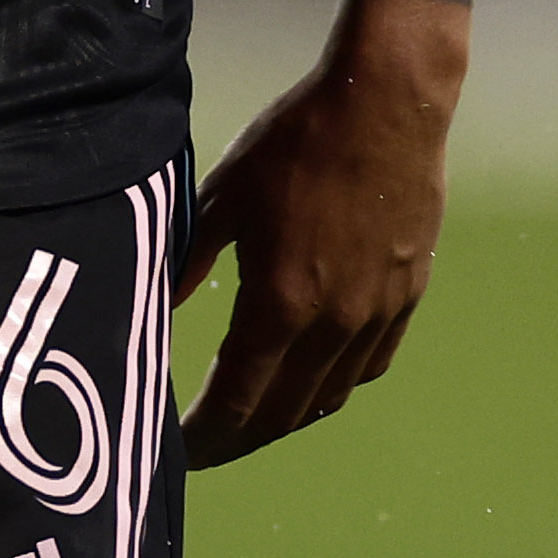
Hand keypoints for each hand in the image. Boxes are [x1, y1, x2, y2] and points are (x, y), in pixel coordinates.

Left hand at [177, 0, 465, 466]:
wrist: (388, 103)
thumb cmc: (295, 142)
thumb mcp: (222, 197)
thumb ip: (187, 262)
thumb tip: (149, 311)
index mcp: (280, 305)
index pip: (237, 402)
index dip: (205, 439)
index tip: (180, 454)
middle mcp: (333, 325)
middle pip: (284, 414)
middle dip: (241, 439)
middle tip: (209, 443)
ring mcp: (378, 315)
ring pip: (331, 397)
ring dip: (289, 417)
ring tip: (256, 415)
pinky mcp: (408, 296)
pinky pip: (370, 365)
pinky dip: (336, 384)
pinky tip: (316, 373)